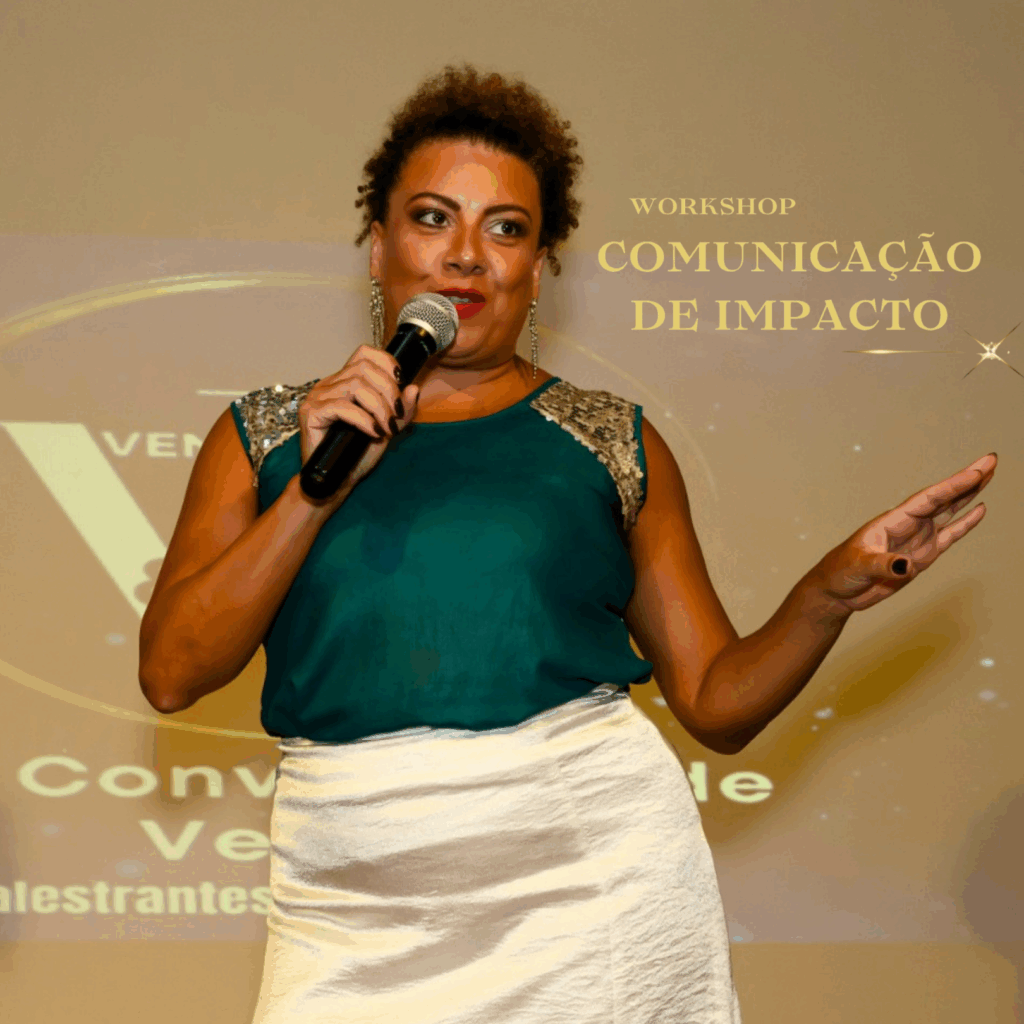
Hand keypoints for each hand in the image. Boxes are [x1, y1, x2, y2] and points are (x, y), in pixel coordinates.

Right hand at [297, 345, 418, 496]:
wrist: (336, 480)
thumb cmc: (356, 454)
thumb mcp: (388, 428)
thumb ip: (402, 410)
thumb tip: (413, 388)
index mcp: (345, 381)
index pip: (365, 353)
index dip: (387, 362)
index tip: (401, 384)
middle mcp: (329, 384)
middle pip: (364, 367)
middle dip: (389, 390)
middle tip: (396, 416)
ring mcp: (317, 397)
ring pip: (356, 385)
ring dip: (379, 407)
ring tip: (386, 427)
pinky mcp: (310, 413)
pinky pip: (342, 407)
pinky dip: (364, 419)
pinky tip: (373, 433)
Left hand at [812, 452, 996, 615]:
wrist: (838, 590)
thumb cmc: (841, 571)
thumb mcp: (859, 566)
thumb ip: (883, 564)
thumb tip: (906, 566)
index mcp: (893, 520)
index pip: (929, 498)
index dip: (953, 485)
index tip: (976, 471)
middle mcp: (909, 524)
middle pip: (943, 498)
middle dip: (967, 480)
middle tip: (991, 460)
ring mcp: (917, 538)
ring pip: (949, 512)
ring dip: (968, 495)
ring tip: (988, 475)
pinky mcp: (923, 556)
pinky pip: (949, 535)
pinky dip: (965, 523)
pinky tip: (979, 510)